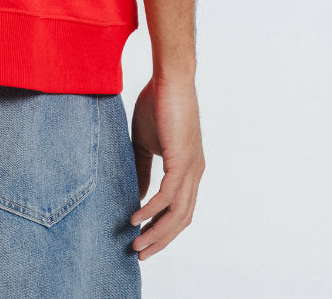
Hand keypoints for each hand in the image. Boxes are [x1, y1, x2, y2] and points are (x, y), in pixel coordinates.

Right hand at [129, 75, 204, 260]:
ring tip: (136, 243)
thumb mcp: (146, 142)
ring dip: (156, 231)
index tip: (145, 240)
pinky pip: (168, 195)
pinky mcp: (181, 160)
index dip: (164, 228)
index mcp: (189, 169)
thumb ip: (143, 169)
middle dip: (161, 239)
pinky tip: (137, 217)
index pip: (180, 210)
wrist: (170, 78)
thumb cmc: (158, 104)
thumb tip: (140, 196)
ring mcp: (191, 168)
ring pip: (177, 214)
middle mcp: (194, 173)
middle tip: (140, 253)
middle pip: (182, 220)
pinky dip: (152, 210)